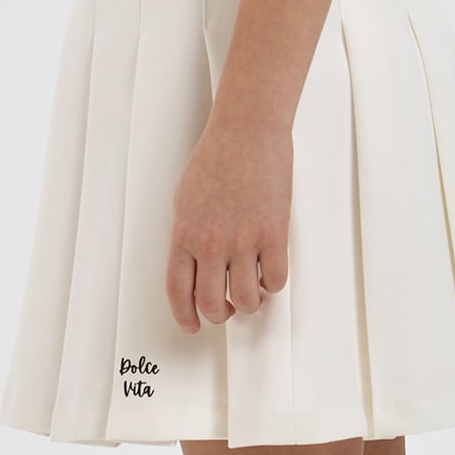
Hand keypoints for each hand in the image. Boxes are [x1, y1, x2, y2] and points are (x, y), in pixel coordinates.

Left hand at [165, 112, 291, 332]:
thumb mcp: (186, 198)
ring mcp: (244, 241)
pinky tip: (269, 270)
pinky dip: (273, 284)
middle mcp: (211, 243)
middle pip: (213, 304)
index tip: (193, 324)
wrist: (247, 130)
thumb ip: (188, 235)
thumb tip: (196, 266)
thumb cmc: (217, 155)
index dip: (186, 316)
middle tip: (227, 307)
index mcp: (185, 234)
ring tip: (251, 288)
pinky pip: (275, 280)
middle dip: (220, 314)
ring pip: (247, 300)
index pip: (179, 293)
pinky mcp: (274, 234)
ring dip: (249, 303)